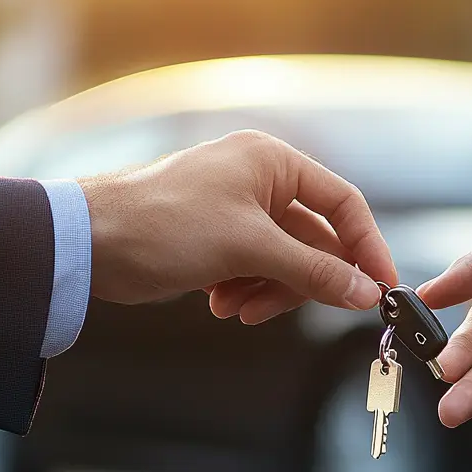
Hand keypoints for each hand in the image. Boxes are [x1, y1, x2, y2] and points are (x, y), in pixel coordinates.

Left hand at [81, 130, 395, 319]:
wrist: (90, 244)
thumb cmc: (164, 224)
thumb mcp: (249, 248)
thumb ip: (314, 271)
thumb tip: (364, 292)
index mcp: (273, 162)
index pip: (343, 203)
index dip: (366, 246)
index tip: (381, 287)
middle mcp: (260, 181)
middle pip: (314, 241)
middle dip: (299, 281)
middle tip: (289, 309)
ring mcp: (239, 212)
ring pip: (285, 262)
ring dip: (269, 292)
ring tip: (238, 309)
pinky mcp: (219, 239)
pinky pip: (257, 270)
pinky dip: (246, 291)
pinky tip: (222, 304)